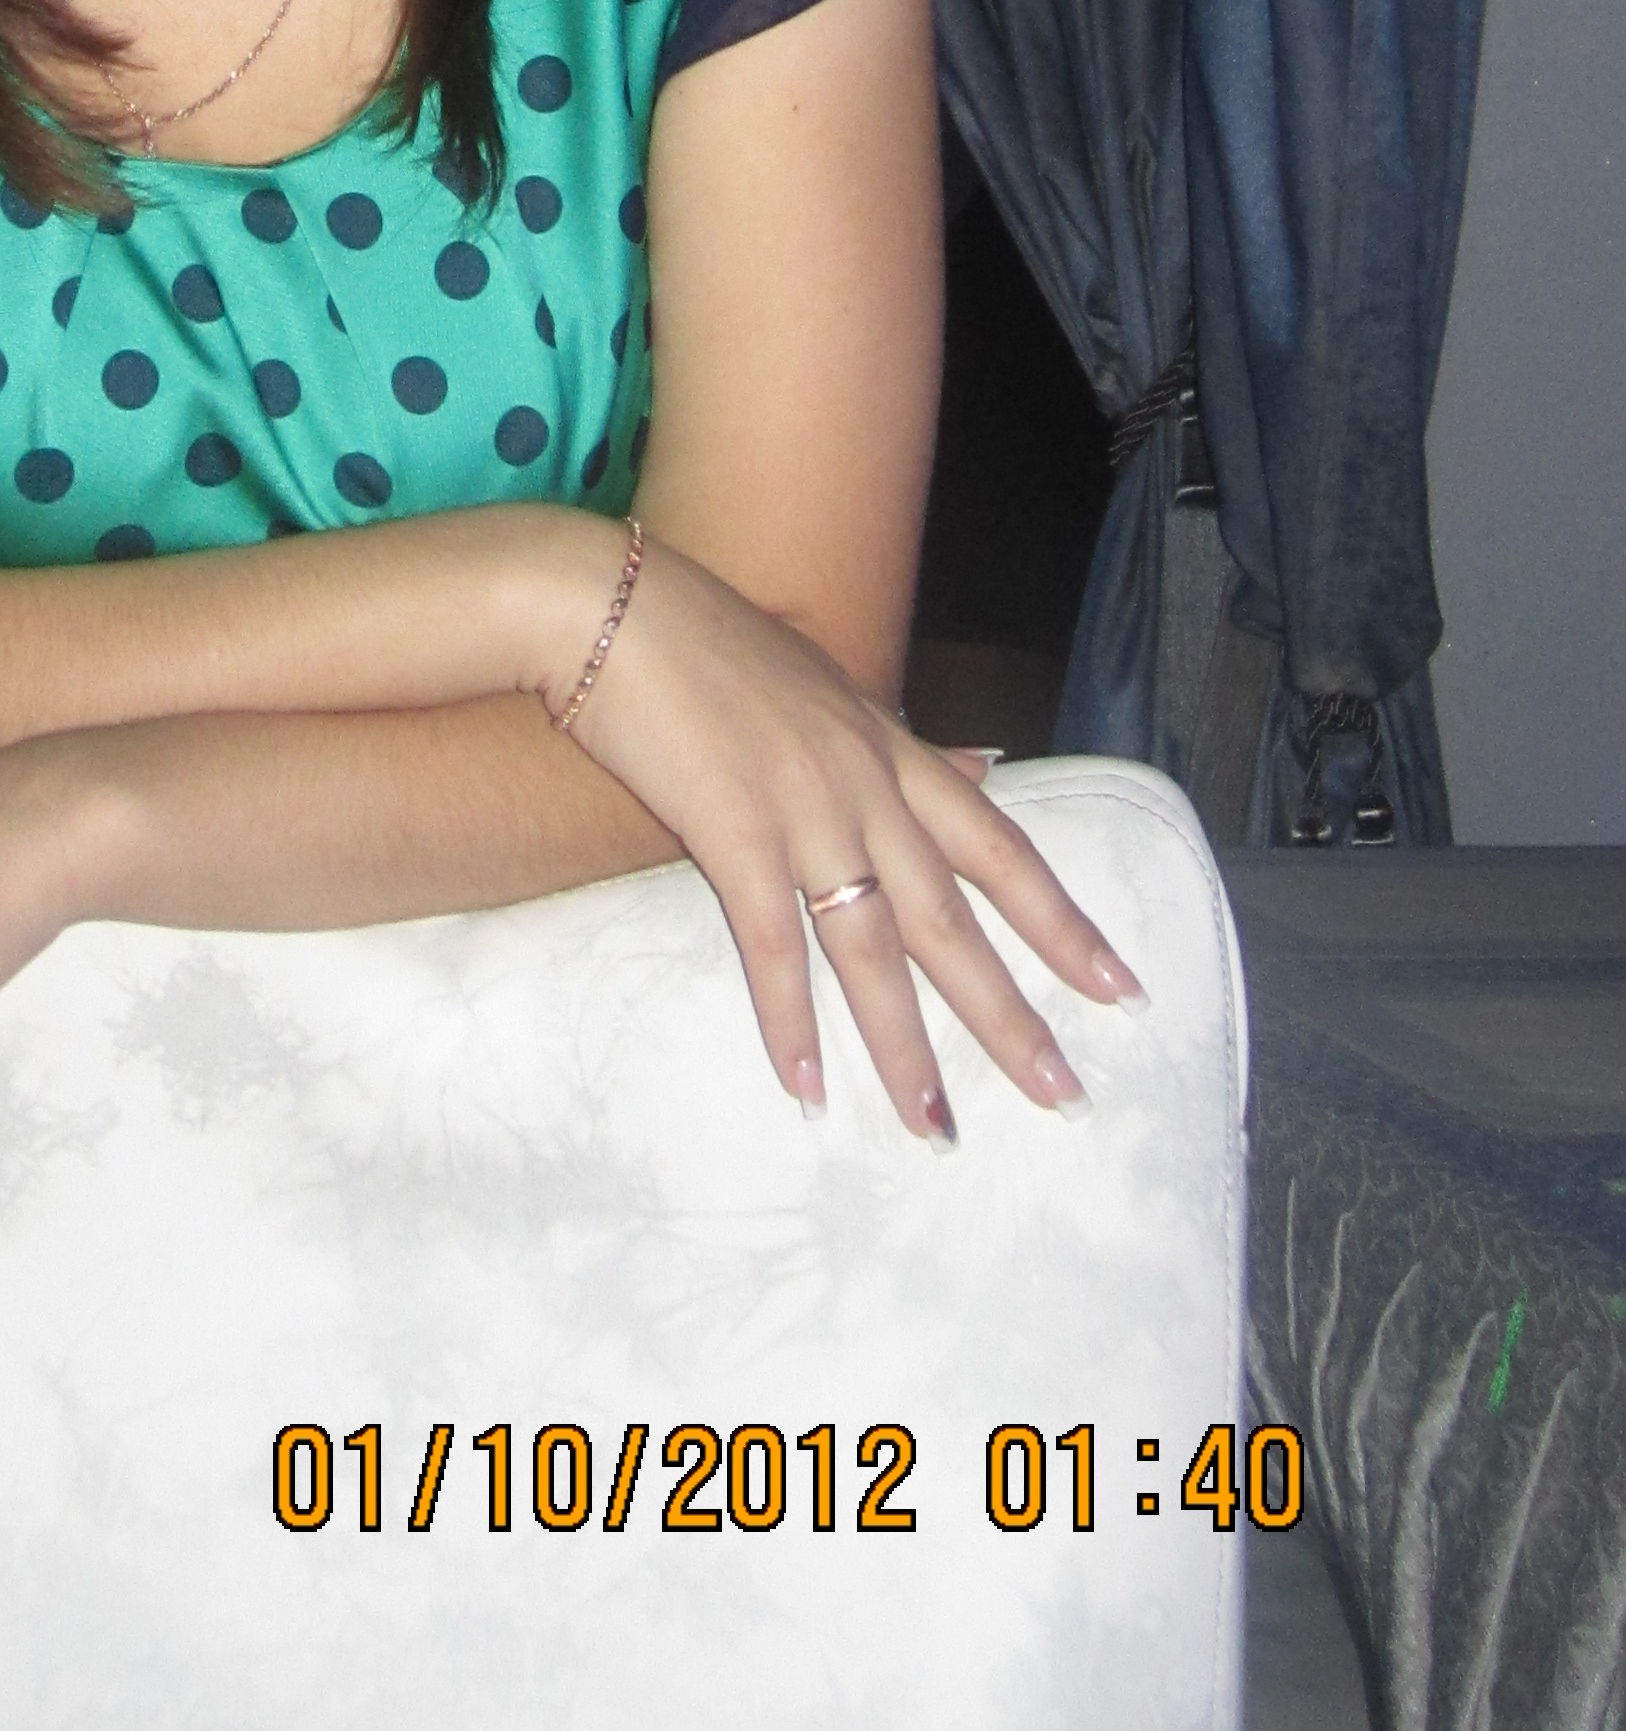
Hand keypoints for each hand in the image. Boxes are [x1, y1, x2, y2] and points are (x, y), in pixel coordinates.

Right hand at [560, 536, 1142, 1139]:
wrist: (609, 603)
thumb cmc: (703, 640)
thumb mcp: (825, 684)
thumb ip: (902, 741)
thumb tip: (986, 767)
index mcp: (889, 745)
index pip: (999, 847)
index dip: (1061, 920)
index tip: (1120, 987)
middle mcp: (864, 781)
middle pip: (953, 917)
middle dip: (1010, 1013)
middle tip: (1063, 1093)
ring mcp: (803, 806)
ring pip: (875, 948)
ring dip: (906, 1047)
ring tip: (938, 1127)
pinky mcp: (732, 828)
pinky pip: (774, 945)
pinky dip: (791, 1022)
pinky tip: (808, 1088)